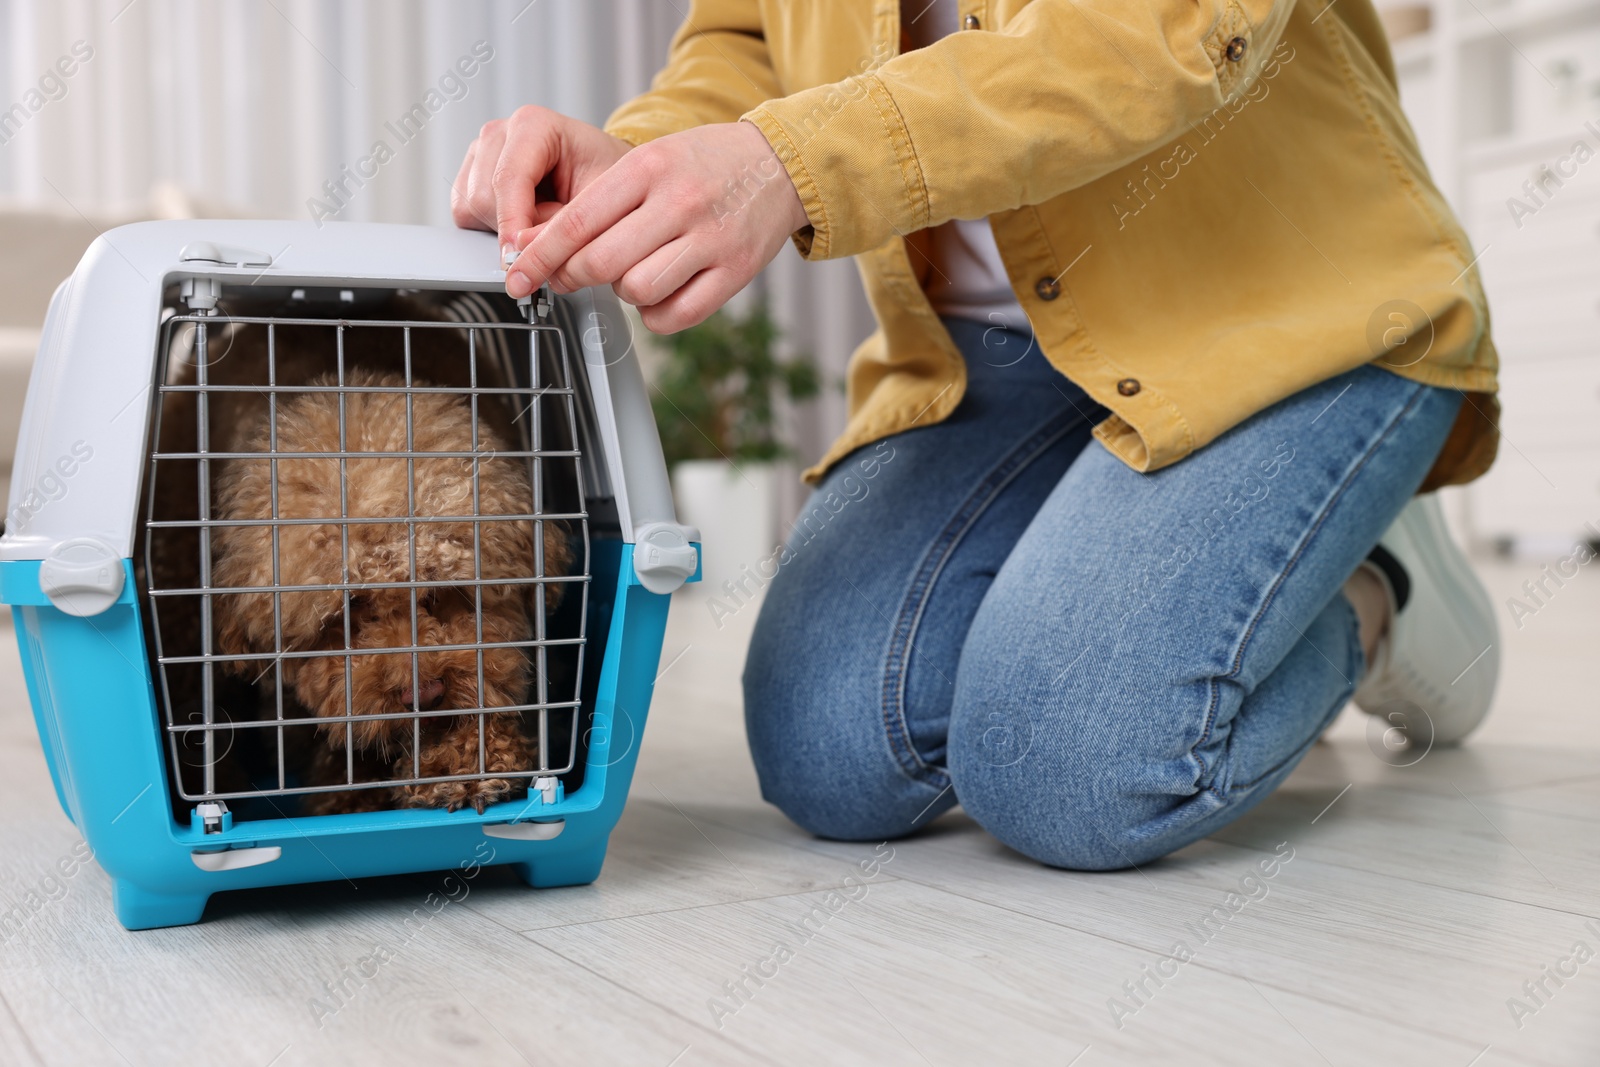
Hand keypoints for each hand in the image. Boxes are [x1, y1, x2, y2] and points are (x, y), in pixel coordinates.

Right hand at [450, 105, 632, 257]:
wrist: (605, 171)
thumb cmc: (606, 177)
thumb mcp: (599, 202)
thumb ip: (562, 225)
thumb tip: (525, 248)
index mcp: (533, 125)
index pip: (508, 179)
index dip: (512, 224)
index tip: (520, 257)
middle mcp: (501, 134)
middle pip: (483, 197)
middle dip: (514, 227)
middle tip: (551, 233)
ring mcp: (482, 152)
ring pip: (469, 207)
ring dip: (504, 228)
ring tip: (540, 220)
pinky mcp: (472, 174)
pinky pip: (465, 213)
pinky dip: (492, 227)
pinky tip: (522, 219)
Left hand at [504, 121, 809, 333]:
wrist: (778, 165)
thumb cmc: (702, 166)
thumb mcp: (649, 160)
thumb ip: (601, 201)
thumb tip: (544, 250)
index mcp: (648, 167)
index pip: (577, 222)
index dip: (539, 256)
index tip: (517, 276)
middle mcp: (680, 202)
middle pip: (601, 263)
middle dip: (575, 277)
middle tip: (575, 274)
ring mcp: (711, 239)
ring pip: (636, 290)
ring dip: (623, 291)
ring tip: (635, 271)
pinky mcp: (736, 272)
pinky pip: (674, 316)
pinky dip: (656, 314)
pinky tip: (662, 291)